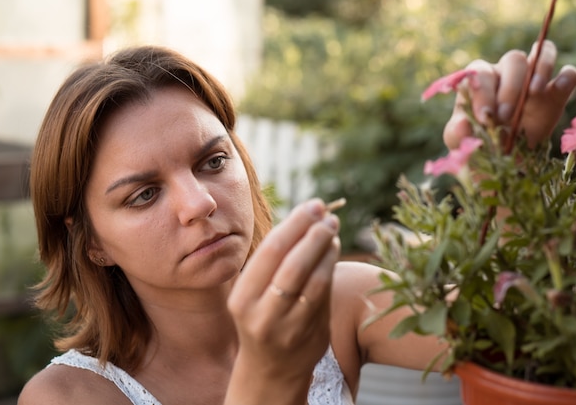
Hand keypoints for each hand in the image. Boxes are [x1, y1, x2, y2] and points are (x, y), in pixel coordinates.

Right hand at [226, 199, 339, 403]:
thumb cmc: (263, 317)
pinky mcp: (310, 335)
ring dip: (326, 248)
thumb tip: (306, 216)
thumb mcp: (254, 292)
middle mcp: (261, 314)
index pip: (270, 252)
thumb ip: (274, 260)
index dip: (295, 224)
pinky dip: (331, 267)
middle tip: (328, 213)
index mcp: (242, 298)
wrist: (270, 370)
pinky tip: (333, 250)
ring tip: (332, 228)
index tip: (313, 205)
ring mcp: (287, 327)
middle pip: (292, 264)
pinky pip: (324, 294)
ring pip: (313, 279)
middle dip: (313, 233)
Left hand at [443, 40, 575, 148]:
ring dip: (541, 67)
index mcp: (481, 80)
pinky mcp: (556, 93)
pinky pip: (569, 74)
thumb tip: (462, 122)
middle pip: (513, 60)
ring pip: (542, 53)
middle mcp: (507, 73)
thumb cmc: (477, 145)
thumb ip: (457, 133)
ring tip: (535, 92)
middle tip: (505, 117)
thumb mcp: (461, 142)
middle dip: (510, 88)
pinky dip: (567, 77)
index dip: (483, 91)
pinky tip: (559, 88)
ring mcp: (534, 80)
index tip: (484, 116)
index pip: (481, 72)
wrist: (503, 163)